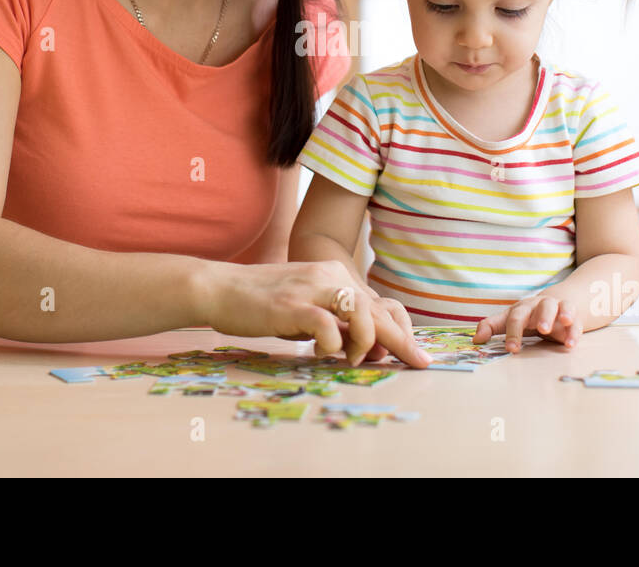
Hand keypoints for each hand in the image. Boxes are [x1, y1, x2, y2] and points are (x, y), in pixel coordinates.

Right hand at [195, 260, 430, 367]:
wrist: (220, 288)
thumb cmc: (263, 303)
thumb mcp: (308, 308)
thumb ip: (337, 322)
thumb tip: (371, 348)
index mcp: (336, 274)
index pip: (381, 303)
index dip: (401, 330)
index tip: (413, 353)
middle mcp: (330, 276)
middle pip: (380, 310)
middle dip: (402, 341)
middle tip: (418, 362)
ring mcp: (313, 288)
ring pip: (363, 314)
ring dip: (367, 343)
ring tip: (352, 359)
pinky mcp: (294, 305)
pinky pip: (329, 327)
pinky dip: (333, 346)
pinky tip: (320, 352)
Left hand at [473, 293, 581, 351]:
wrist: (553, 305)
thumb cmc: (527, 317)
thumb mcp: (508, 320)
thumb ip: (492, 327)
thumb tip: (475, 340)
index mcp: (523, 308)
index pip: (516, 317)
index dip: (513, 332)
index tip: (511, 349)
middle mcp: (540, 305)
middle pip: (541, 307)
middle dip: (542, 317)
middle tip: (542, 329)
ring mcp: (558, 308)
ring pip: (562, 307)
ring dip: (563, 314)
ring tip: (565, 322)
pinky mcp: (573, 316)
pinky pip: (575, 321)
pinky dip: (575, 331)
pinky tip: (571, 343)